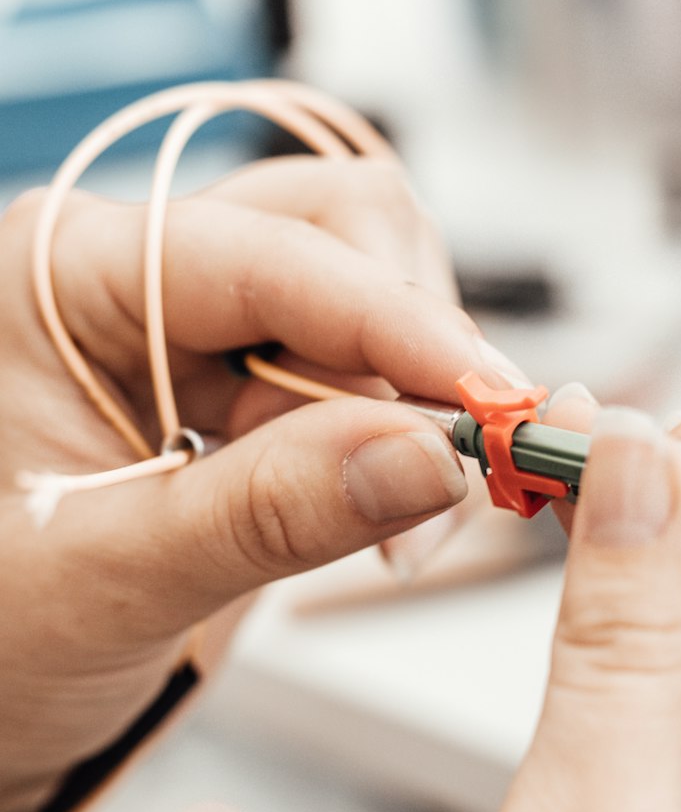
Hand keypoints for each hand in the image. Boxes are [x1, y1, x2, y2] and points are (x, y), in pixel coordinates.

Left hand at [0, 155, 524, 811]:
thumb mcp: (110, 578)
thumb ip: (269, 512)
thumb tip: (429, 457)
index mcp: (64, 275)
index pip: (264, 253)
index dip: (392, 320)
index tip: (484, 397)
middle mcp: (145, 272)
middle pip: (341, 234)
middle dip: (411, 351)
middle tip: (446, 472)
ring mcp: (207, 325)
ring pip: (373, 295)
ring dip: (417, 401)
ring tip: (403, 521)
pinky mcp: (255, 382)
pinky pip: (368, 370)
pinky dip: (406, 435)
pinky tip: (391, 508)